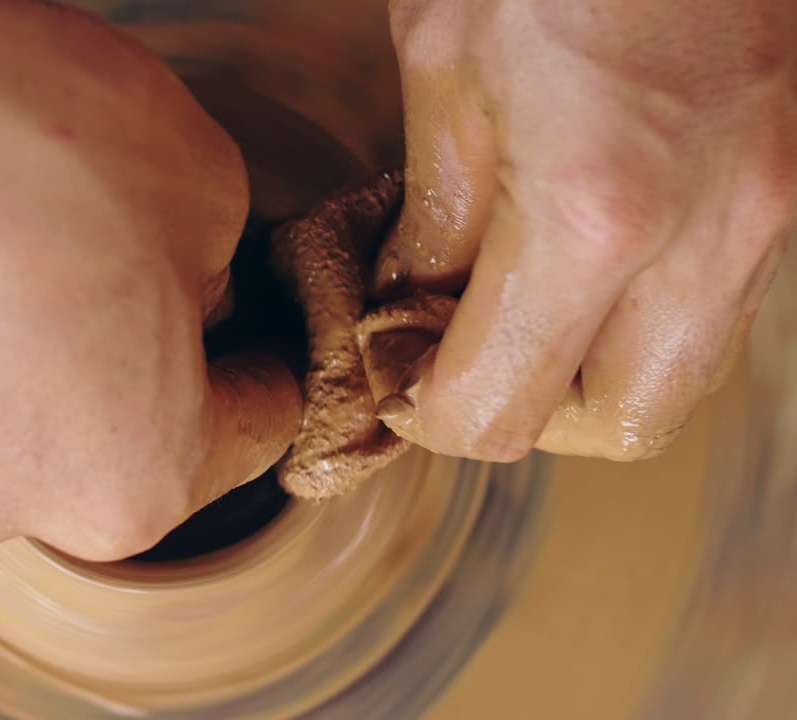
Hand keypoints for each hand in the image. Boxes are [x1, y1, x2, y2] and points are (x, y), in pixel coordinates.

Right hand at [0, 0, 300, 559]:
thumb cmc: (42, 143)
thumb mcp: (212, 192)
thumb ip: (219, 280)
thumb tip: (180, 298)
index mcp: (127, 488)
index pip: (247, 434)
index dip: (256, 368)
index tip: (243, 332)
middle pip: (102, 448)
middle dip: (125, 376)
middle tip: (109, 275)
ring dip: (11, 366)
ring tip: (0, 257)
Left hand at [375, 0, 795, 460]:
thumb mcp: (445, 60)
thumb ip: (436, 213)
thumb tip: (416, 306)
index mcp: (597, 209)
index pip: (504, 405)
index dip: (434, 414)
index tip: (401, 382)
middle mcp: (711, 231)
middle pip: (622, 423)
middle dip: (531, 413)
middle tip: (462, 358)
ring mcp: (772, 209)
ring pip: (686, 372)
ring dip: (594, 372)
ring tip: (519, 311)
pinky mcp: (793, 181)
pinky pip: (719, 303)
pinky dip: (645, 315)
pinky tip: (586, 261)